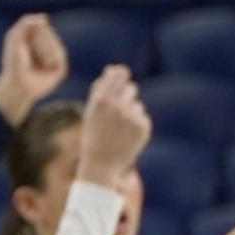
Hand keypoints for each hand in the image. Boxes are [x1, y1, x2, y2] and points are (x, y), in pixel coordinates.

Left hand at [0, 13, 68, 125]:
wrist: (16, 83)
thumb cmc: (12, 62)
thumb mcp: (14, 37)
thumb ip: (25, 23)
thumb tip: (44, 16)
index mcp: (36, 41)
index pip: (42, 26)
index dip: (33, 32)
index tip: (22, 42)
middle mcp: (47, 49)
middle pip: (49, 34)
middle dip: (38, 42)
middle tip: (28, 54)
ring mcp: (54, 59)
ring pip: (56, 44)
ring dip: (43, 50)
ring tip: (37, 61)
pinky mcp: (60, 69)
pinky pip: (60, 55)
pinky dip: (50, 57)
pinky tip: (44, 66)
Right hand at [74, 66, 150, 185]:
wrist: (101, 165)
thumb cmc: (93, 137)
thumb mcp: (91, 112)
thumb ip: (101, 90)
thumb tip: (112, 69)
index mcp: (101, 100)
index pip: (118, 74)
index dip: (120, 73)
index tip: (120, 73)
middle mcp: (117, 106)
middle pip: (130, 87)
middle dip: (125, 95)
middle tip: (117, 110)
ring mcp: (131, 115)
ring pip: (136, 103)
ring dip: (130, 111)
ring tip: (118, 128)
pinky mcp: (143, 126)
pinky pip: (142, 116)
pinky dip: (135, 124)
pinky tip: (125, 136)